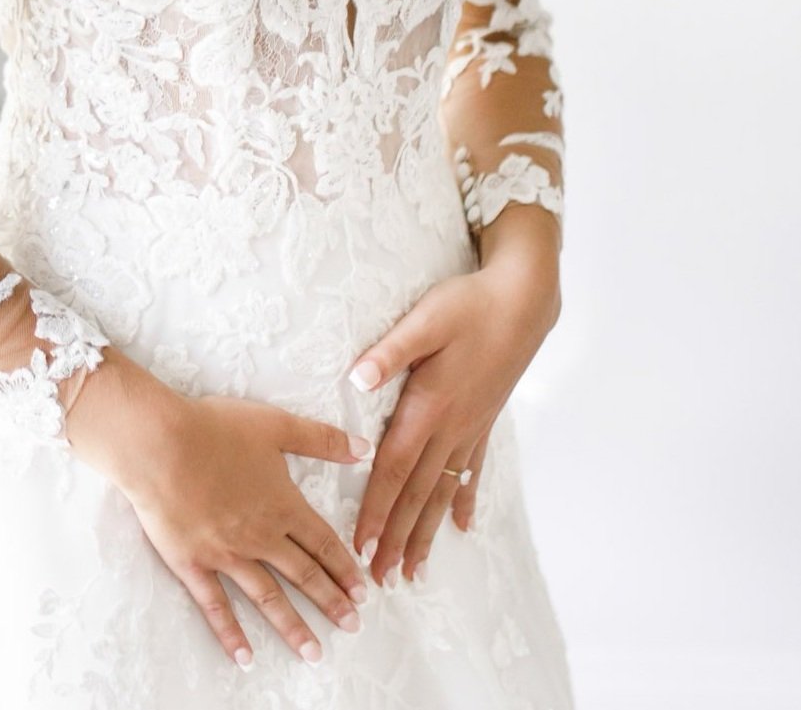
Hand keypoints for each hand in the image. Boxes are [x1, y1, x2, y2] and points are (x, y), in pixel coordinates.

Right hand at [67, 350, 371, 670]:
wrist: (159, 444)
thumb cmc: (214, 429)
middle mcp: (261, 537)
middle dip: (330, 601)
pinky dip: (231, 633)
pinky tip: (244, 656)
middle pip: (303, 575)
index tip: (362, 592)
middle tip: (352, 625)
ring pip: (268, 598)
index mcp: (282, 505)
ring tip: (313, 652)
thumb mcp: (275, 424)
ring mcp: (227, 555)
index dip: (344, 568)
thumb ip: (320, 439)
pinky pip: (216, 606)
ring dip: (293, 627)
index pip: (322, 543)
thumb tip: (363, 449)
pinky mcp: (194, 563)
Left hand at [345, 257, 558, 584]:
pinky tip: (462, 525)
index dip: (376, 508)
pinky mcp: (483, 420)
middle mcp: (451, 427)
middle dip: (396, 537)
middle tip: (380, 577)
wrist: (522, 301)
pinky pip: (471, 470)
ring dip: (426, 531)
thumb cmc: (468, 305)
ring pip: (443, 491)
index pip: (395, 469)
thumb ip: (389, 352)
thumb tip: (356, 381)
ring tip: (415, 569)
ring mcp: (471, 428)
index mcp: (429, 406)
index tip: (360, 545)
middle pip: (417, 493)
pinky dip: (463, 500)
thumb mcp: (424, 320)